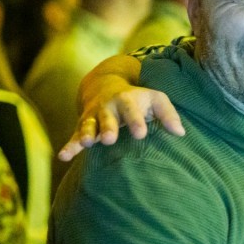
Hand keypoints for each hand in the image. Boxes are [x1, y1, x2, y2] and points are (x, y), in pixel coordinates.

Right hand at [58, 75, 184, 161]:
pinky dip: (68, 147)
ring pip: (88, 126)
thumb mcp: (156, 99)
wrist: (105, 86)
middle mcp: (107, 109)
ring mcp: (93, 119)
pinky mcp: (83, 128)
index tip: (141, 133)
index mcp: (126, 101)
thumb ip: (168, 114)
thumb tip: (181, 133)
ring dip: (86, 134)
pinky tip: (63, 157)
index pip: (132, 110)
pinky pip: (74, 138)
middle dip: (108, 127)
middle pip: (107, 118)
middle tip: (110, 138)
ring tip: (86, 143)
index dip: (136, 121)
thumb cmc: (138, 98)